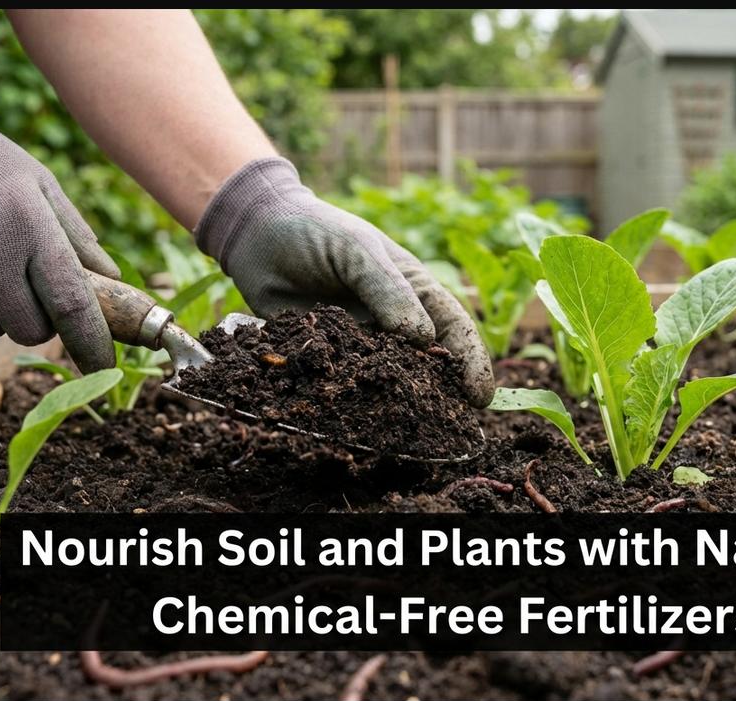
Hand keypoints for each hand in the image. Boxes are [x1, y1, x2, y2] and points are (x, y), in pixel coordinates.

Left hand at [195, 158, 494, 406]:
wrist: (256, 236)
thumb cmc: (317, 231)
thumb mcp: (358, 250)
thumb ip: (388, 290)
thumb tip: (422, 339)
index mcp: (416, 293)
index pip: (454, 328)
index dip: (471, 361)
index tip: (479, 395)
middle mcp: (395, 324)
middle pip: (429, 365)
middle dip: (442, 395)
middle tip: (451, 427)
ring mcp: (363, 346)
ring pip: (389, 383)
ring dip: (399, 406)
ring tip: (409, 433)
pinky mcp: (328, 361)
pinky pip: (345, 387)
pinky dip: (352, 404)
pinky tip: (355, 423)